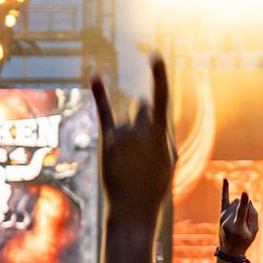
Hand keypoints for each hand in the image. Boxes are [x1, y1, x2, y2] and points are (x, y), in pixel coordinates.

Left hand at [91, 56, 174, 217]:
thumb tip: (149, 112)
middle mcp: (140, 128)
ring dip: (131, 135)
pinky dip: (100, 93)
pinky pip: (104, 111)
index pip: (161, 98)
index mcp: (160, 134)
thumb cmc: (155, 183)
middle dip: (145, 117)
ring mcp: (122, 133)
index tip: (155, 56)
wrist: (133, 207)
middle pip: (143, 107)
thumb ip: (162, 132)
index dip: (159, 75)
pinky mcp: (108, 139)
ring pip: (128, 119)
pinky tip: (94, 76)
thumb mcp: (168, 158)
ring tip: (132, 160)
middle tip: (143, 144)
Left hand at [217, 178, 258, 256]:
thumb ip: (253, 214)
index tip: (245, 192)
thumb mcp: (254, 231)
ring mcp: (222, 217)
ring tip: (239, 222)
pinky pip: (224, 199)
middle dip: (247, 210)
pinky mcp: (221, 214)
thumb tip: (247, 200)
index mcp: (237, 226)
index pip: (241, 212)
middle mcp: (227, 220)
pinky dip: (225, 189)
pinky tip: (225, 179)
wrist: (229, 251)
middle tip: (245, 224)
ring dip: (241, 208)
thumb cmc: (244, 240)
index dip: (243, 202)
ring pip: (236, 203)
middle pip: (241, 205)